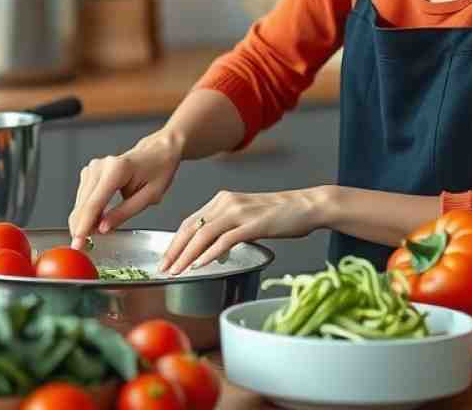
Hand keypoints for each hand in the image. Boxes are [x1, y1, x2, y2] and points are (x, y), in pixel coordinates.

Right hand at [67, 128, 184, 248]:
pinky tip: (95, 221)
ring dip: (83, 220)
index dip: (84, 226)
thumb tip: (103, 228)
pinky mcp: (90, 172)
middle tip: (82, 247)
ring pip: (80, 202)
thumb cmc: (157, 171)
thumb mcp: (149, 196)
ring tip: (93, 235)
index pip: (94, 203)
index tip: (78, 242)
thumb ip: (124, 213)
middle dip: (80, 227)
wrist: (157, 152)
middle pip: (83, 204)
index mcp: (117, 170)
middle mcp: (101, 166)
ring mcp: (93, 167)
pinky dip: (86, 211)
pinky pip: (83, 197)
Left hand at [160, 186, 331, 274]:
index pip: (190, 222)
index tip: (165, 259)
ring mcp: (239, 212)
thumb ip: (228, 229)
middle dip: (174, 250)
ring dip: (187, 255)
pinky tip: (201, 265)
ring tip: (178, 271)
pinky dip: (210, 253)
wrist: (307, 205)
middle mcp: (226, 202)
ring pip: (204, 234)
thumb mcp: (246, 218)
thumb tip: (212, 250)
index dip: (174, 242)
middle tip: (164, 268)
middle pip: (192, 228)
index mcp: (222, 200)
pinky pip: (225, 240)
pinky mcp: (253, 223)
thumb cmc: (280, 214)